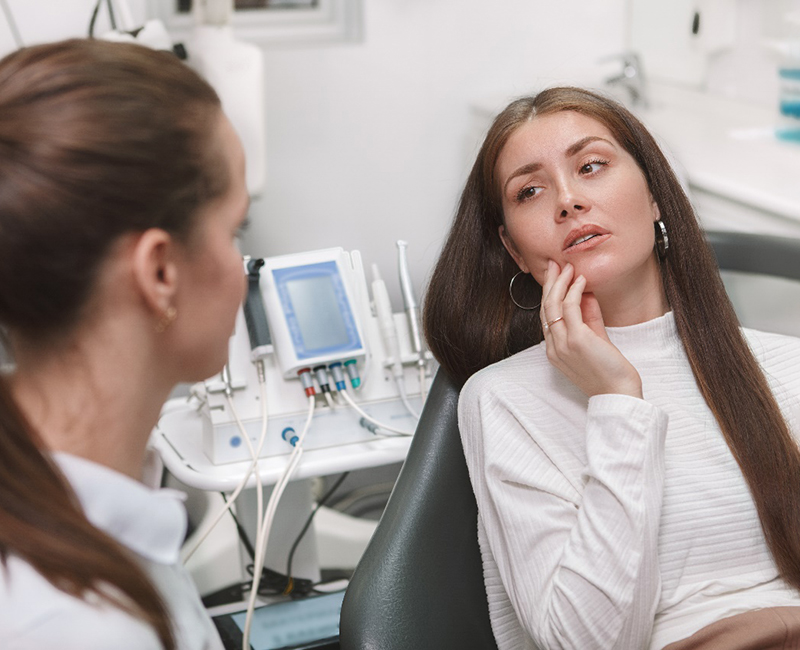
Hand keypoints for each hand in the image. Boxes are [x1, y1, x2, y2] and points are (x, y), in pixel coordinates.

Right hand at [540, 261, 642, 398]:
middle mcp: (554, 347)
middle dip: (549, 282)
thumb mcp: (595, 340)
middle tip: (554, 264)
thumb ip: (589, 319)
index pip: (546, 316)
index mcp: (554, 350)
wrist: (618, 393)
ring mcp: (563, 343)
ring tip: (567, 267)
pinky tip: (580, 280)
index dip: (549, 293)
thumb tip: (585, 295)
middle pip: (545, 307)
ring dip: (560, 282)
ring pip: (553, 305)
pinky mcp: (577, 340)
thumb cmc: (609, 372)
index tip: (555, 276)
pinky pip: (570, 307)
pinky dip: (574, 290)